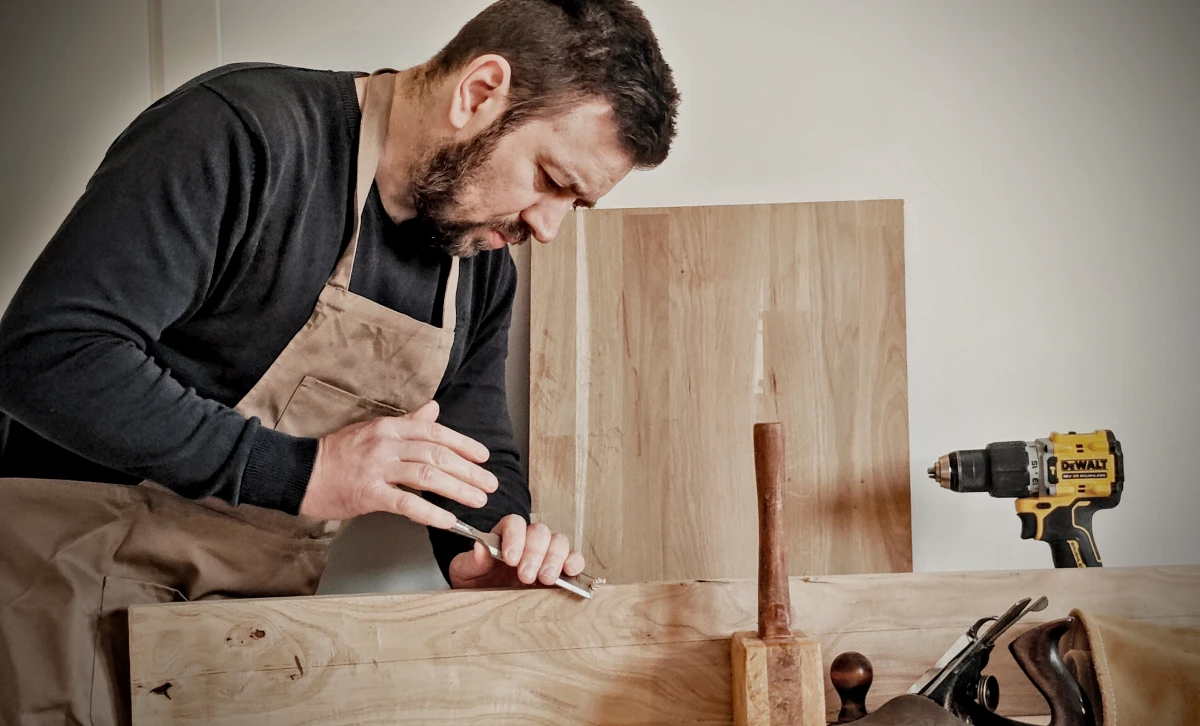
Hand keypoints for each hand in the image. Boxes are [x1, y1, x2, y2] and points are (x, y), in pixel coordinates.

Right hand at [298, 400, 497, 526]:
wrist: (300, 472)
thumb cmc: (337, 454)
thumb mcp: (373, 429)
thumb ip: (407, 422)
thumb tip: (433, 409)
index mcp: (390, 427)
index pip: (435, 432)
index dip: (463, 445)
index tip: (483, 457)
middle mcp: (386, 444)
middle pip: (437, 454)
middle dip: (468, 471)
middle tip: (489, 483)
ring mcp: (377, 468)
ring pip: (427, 476)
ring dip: (457, 489)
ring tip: (477, 500)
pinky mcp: (367, 494)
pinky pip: (405, 503)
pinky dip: (430, 512)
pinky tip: (447, 520)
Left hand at [448, 514, 585, 589]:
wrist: (483, 604)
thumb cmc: (475, 583)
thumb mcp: (464, 573)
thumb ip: (471, 561)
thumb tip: (480, 548)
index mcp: (504, 535)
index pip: (514, 523)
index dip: (515, 537)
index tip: (510, 559)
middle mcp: (527, 540)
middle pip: (540, 531)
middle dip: (535, 553)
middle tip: (526, 576)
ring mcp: (546, 554)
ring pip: (559, 541)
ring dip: (555, 558)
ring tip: (546, 579)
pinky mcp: (561, 570)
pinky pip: (574, 559)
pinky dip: (575, 563)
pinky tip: (569, 573)